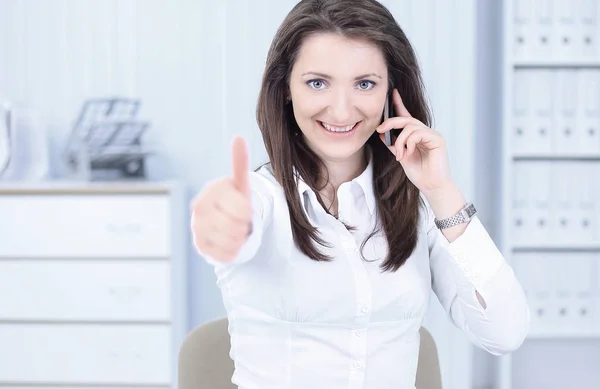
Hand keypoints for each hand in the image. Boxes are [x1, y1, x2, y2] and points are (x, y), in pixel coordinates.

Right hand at [190, 136, 252, 262]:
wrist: (222, 221)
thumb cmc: (234, 201)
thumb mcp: (240, 184)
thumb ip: (239, 163)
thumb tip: (238, 137)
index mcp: (213, 191)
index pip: (243, 210)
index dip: (248, 212)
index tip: (243, 207)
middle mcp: (200, 207)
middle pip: (237, 227)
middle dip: (243, 226)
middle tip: (238, 220)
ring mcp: (197, 227)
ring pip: (232, 242)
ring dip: (239, 238)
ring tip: (233, 229)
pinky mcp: (199, 246)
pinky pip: (227, 255)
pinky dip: (233, 251)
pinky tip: (227, 241)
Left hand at [376, 88, 453, 196]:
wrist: (432, 186)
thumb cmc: (420, 174)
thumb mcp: (401, 156)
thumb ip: (393, 144)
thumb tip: (381, 132)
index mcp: (417, 136)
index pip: (407, 117)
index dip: (399, 104)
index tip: (392, 93)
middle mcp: (426, 133)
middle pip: (407, 119)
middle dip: (391, 122)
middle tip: (380, 128)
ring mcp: (433, 135)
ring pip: (410, 126)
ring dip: (399, 140)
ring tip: (398, 154)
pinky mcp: (437, 140)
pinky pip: (418, 133)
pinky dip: (408, 142)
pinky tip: (407, 153)